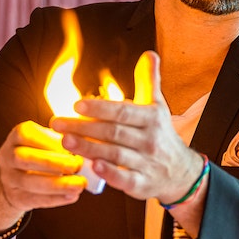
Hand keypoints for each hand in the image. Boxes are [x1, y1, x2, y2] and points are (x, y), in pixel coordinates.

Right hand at [0, 120, 86, 235]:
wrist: (19, 177)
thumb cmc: (43, 153)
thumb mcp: (49, 140)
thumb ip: (65, 141)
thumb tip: (88, 146)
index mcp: (17, 135)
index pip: (27, 135)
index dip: (49, 141)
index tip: (72, 146)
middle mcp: (7, 156)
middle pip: (23, 158)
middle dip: (51, 162)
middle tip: (76, 166)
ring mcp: (8, 178)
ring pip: (28, 182)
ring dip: (56, 184)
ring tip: (78, 185)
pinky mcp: (15, 197)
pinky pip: (33, 199)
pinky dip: (55, 199)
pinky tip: (72, 196)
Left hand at [50, 51, 203, 203]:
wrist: (181, 171)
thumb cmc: (161, 134)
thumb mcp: (158, 106)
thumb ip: (149, 81)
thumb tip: (149, 54)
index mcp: (151, 118)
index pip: (122, 111)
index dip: (99, 108)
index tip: (75, 105)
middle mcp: (149, 140)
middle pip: (113, 132)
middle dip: (83, 127)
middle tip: (57, 123)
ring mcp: (146, 163)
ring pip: (115, 154)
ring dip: (88, 148)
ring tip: (65, 140)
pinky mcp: (142, 184)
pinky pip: (125, 179)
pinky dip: (109, 173)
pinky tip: (91, 167)